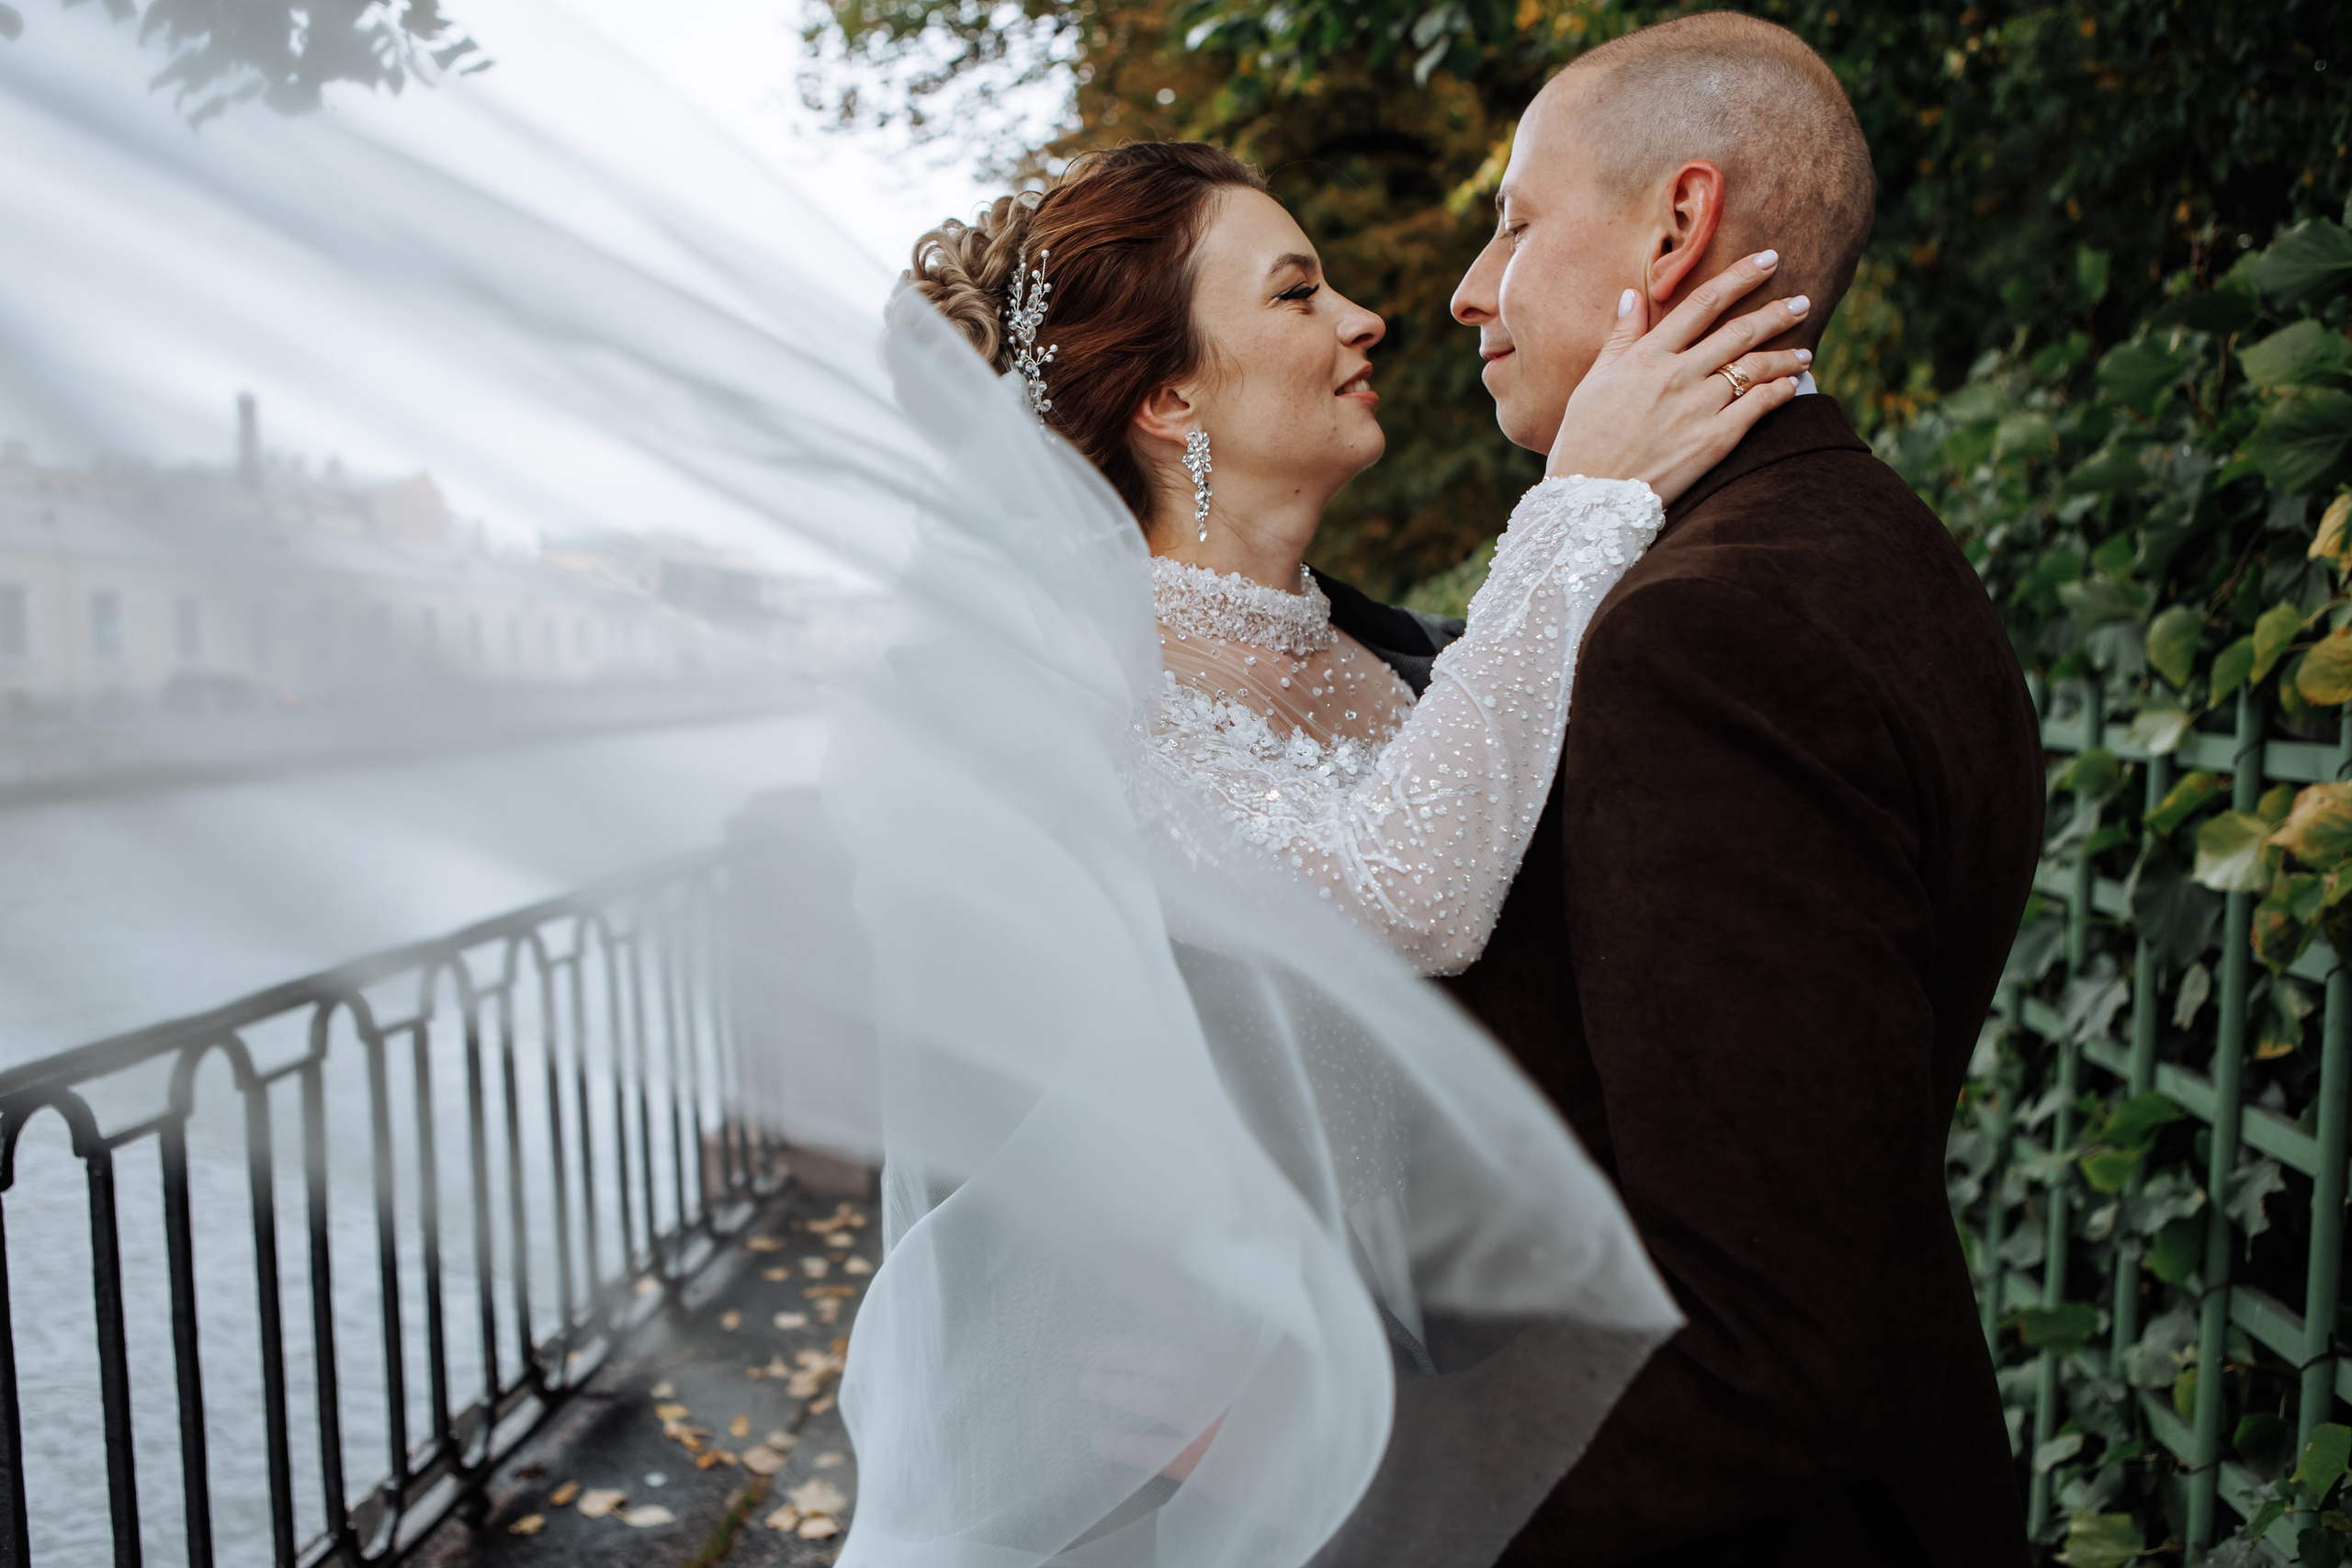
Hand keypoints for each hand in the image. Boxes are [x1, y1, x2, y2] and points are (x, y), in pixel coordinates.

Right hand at [1545, 251, 1814, 502]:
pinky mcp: (1714, 441)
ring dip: (1786, 356)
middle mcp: (1677, 375)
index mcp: (1647, 356)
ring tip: (1806, 351)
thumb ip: (1620, 337)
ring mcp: (1698, 408)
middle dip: (1777, 312)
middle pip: (1739, 332)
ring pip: (1755, 368)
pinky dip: (1781, 393)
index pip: (1703, 304)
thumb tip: (1631, 294)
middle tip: (1802, 302)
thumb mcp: (1593, 381)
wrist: (1590, 496)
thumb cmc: (1583, 439)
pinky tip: (1794, 387)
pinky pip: (1758, 407)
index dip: (1741, 276)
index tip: (1768, 260)